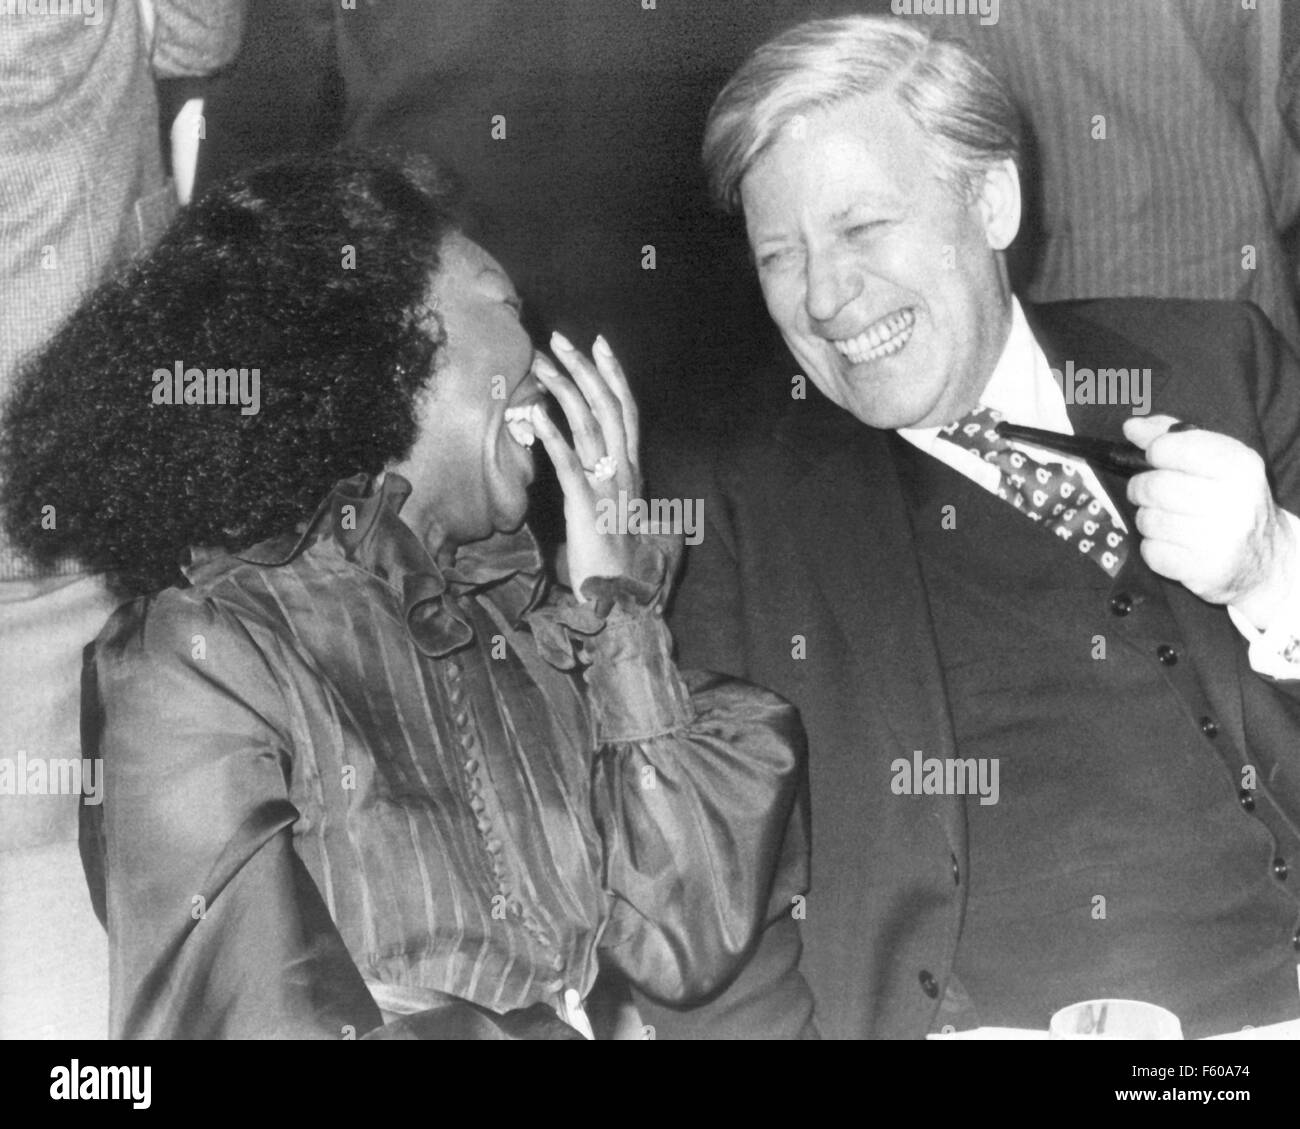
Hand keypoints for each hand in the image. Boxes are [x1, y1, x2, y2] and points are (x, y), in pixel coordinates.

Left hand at [530, 331, 641, 598]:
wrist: (626, 601)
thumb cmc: (625, 567)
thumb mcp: (628, 523)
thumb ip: (622, 496)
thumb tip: (617, 485)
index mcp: (634, 473)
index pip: (628, 412)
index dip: (614, 376)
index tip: (599, 345)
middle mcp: (625, 472)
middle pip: (609, 407)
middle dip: (585, 369)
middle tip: (560, 339)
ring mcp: (608, 487)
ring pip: (589, 426)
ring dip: (563, 390)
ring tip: (540, 364)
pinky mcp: (586, 507)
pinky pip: (568, 465)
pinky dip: (552, 437)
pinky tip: (534, 415)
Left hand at [1123, 415, 1297, 625]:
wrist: (1263, 557)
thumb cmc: (1230, 501)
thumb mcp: (1215, 460)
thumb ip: (1173, 436)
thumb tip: (1132, 426)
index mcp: (1239, 465)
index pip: (1172, 447)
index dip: (1154, 452)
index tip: (1156, 459)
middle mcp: (1235, 501)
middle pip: (1153, 486)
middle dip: (1142, 489)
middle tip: (1151, 494)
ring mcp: (1221, 539)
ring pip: (1147, 520)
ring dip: (1148, 520)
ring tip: (1168, 520)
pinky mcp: (1205, 570)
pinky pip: (1151, 552)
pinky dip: (1153, 548)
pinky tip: (1174, 544)